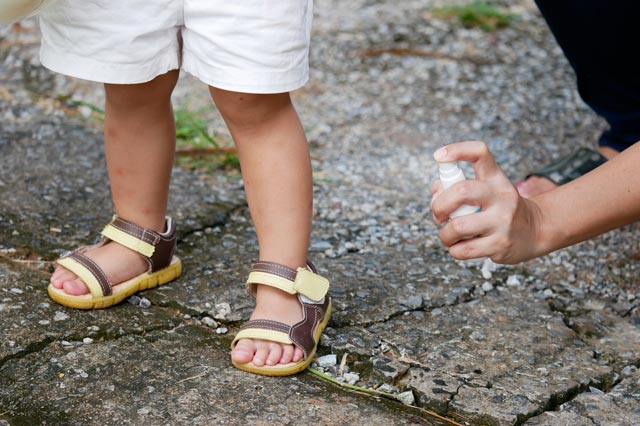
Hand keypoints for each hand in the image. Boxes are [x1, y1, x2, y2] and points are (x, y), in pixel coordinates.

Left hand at [430, 141, 545, 263]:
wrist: (535, 231)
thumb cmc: (500, 208)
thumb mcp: (488, 189)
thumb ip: (458, 186)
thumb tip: (435, 193)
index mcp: (496, 179)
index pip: (480, 153)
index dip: (457, 150)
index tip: (439, 156)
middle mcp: (501, 197)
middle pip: (462, 191)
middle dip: (439, 204)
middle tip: (438, 214)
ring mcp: (502, 222)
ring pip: (458, 226)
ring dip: (445, 234)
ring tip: (449, 235)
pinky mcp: (500, 245)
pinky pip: (463, 250)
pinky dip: (454, 249)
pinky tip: (461, 246)